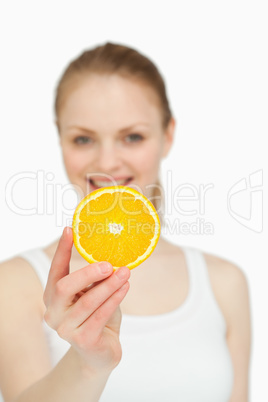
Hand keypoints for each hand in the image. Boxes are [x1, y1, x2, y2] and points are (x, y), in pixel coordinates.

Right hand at [43, 227, 130, 374]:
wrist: (100, 353)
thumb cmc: (97, 316)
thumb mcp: (92, 293)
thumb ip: (94, 278)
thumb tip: (108, 252)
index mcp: (52, 296)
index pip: (56, 270)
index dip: (63, 250)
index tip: (70, 229)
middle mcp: (53, 312)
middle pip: (65, 286)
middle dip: (88, 272)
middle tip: (109, 264)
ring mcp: (66, 329)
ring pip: (88, 301)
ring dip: (109, 285)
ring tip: (125, 272)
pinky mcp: (83, 340)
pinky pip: (100, 315)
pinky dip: (115, 299)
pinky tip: (125, 287)